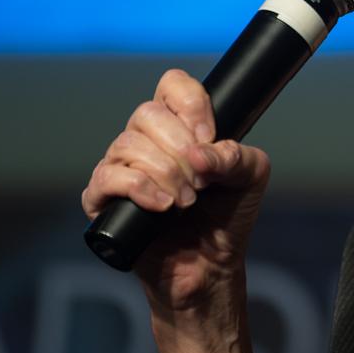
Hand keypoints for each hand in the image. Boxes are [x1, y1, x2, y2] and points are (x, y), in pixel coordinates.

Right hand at [82, 69, 271, 313]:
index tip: (209, 137)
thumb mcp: (250, 177)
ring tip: (186, 202)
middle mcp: (145, 140)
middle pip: (147, 114)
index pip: (172, 85)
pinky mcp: (103, 200)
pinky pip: (107, 178)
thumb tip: (200, 153)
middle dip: (181, 149)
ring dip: (166, 174)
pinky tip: (163, 206)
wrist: (210, 267)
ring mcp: (121, 168)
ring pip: (128, 144)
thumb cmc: (227, 216)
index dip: (191, 105)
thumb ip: (236, 154)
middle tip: (201, 183)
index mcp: (179, 125)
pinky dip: (139, 189)